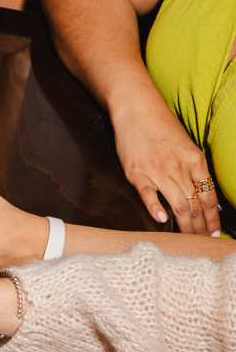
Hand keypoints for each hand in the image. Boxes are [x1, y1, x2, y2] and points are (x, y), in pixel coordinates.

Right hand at [111, 98, 219, 235]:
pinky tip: (161, 220)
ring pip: (178, 203)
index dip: (213, 216)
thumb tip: (203, 193)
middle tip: (203, 241)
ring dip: (185, 224)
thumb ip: (193, 170)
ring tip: (188, 238)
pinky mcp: (137, 173)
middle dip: (201, 226)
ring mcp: (158, 171)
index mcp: (194, 160)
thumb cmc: (161, 127)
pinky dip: (156, 208)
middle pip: (195, 204)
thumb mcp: (185, 146)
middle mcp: (179, 167)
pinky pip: (149, 194)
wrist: (136, 110)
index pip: (209, 195)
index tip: (214, 231)